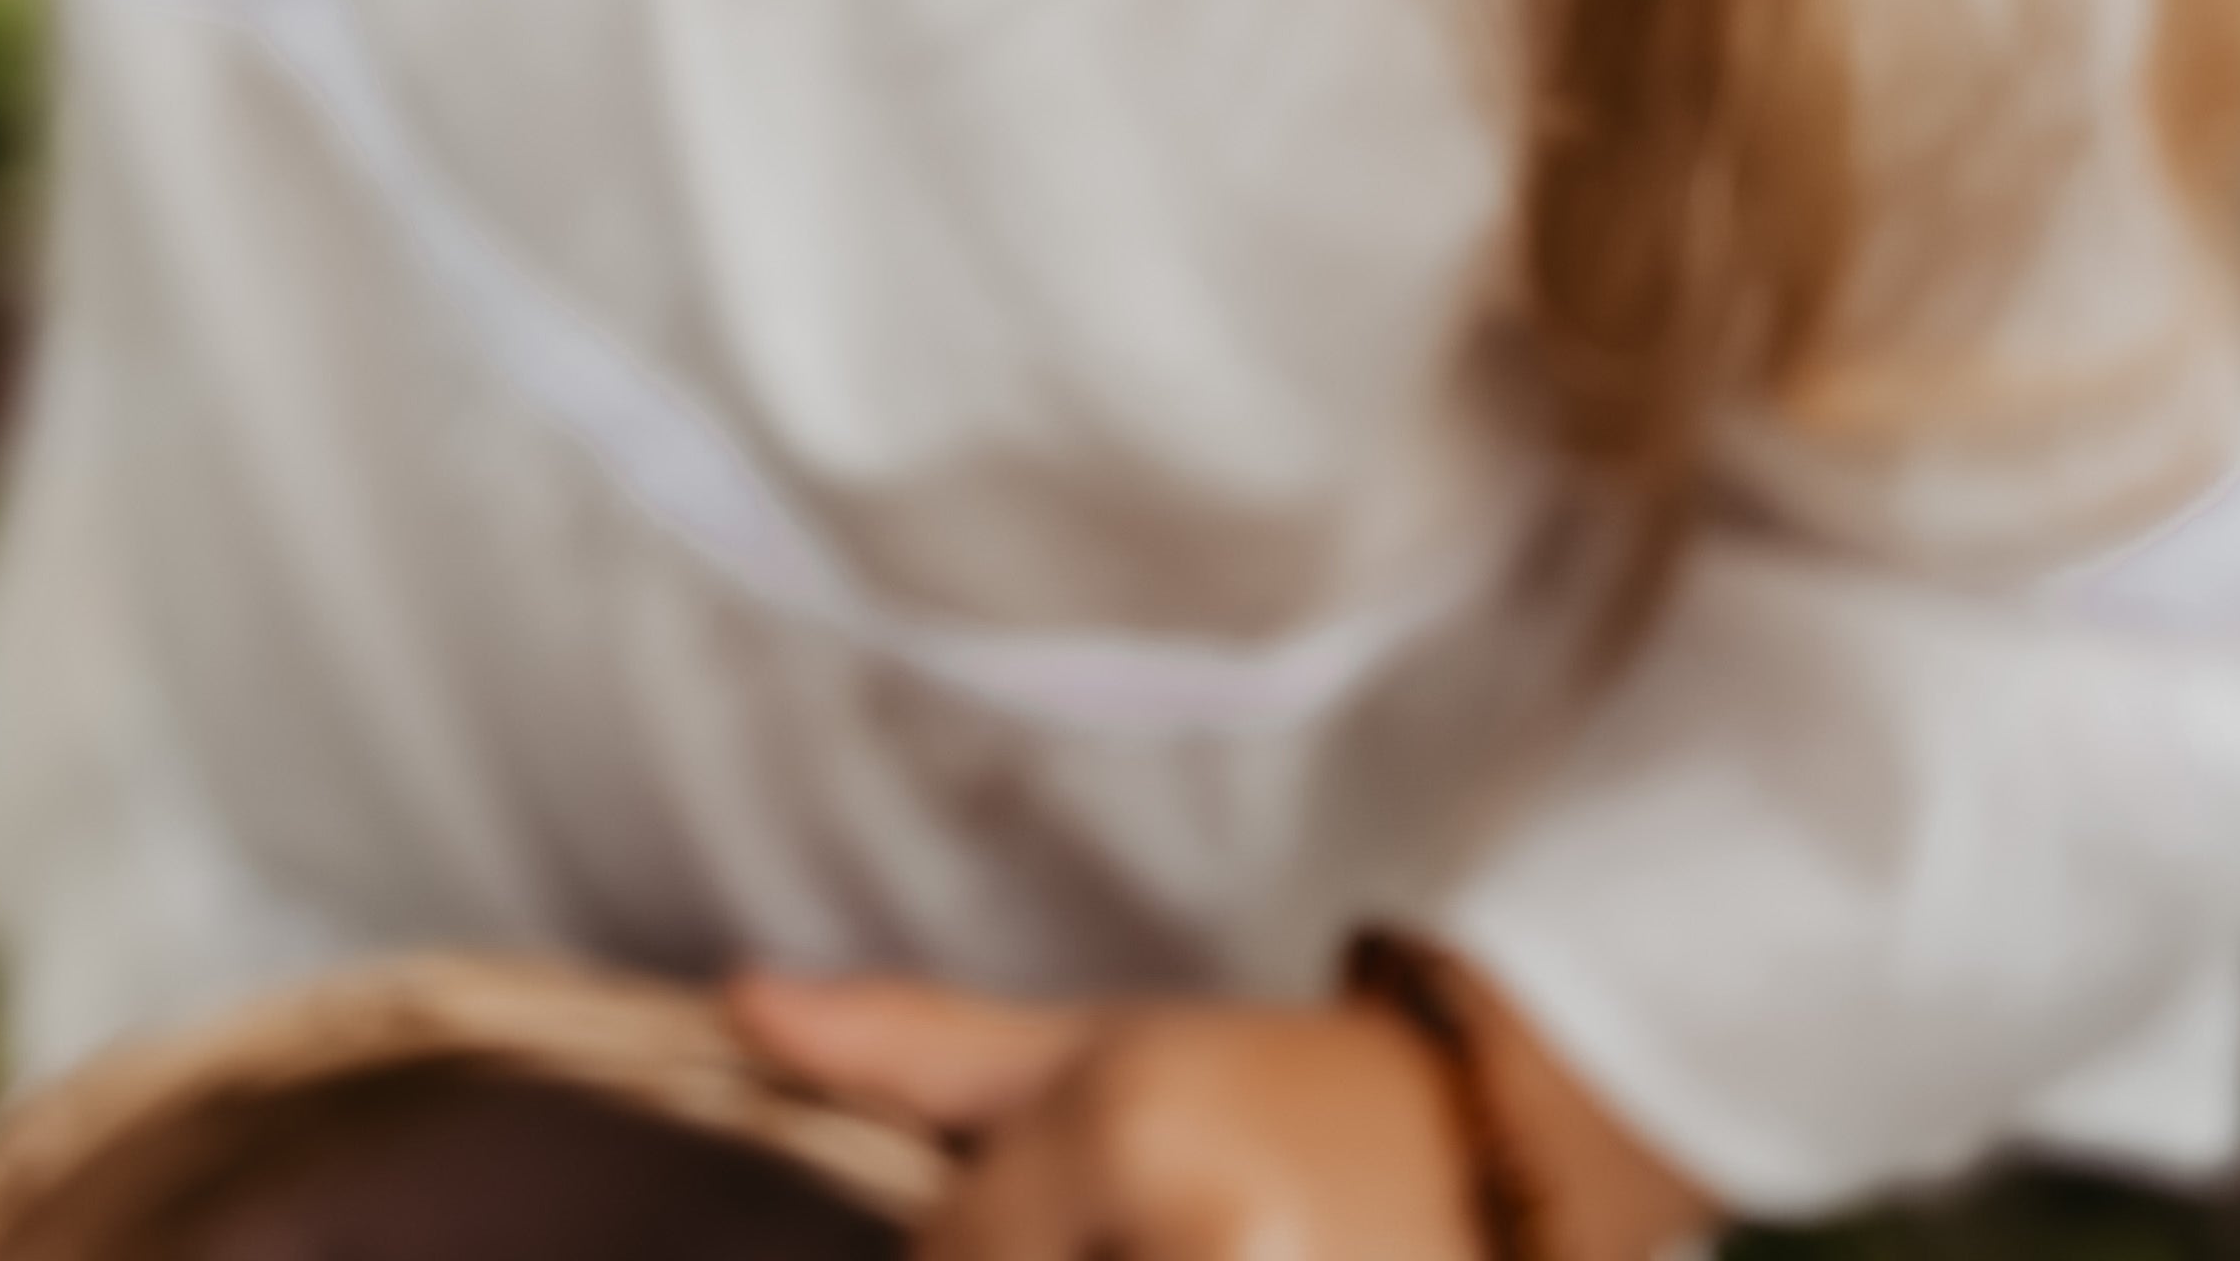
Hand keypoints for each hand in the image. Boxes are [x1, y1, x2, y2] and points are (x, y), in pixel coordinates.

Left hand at [728, 967, 1477, 1258]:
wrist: (1500, 1149)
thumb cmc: (1277, 1092)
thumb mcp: (1103, 1053)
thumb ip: (919, 1048)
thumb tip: (739, 1003)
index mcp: (1139, 1133)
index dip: (984, 1253)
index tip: (1086, 1217)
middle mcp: (1206, 1243)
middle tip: (1161, 1223)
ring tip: (1220, 1235)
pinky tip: (1255, 1254)